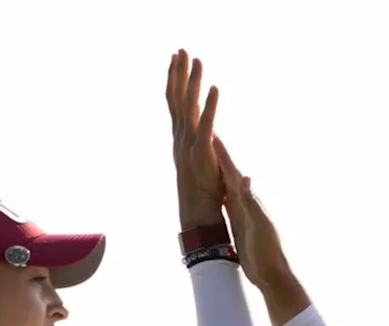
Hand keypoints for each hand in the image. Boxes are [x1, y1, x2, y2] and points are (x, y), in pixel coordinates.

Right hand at [166, 50, 224, 229]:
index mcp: (180, 136)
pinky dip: (210, 105)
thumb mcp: (199, 158)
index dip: (173, 79)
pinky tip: (215, 87)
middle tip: (181, 49)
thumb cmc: (201, 188)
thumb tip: (203, 128)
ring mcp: (190, 143)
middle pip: (177, 98)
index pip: (174, 102)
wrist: (197, 212)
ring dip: (192, 81)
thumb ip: (199, 141)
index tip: (174, 59)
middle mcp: (181, 136)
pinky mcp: (203, 152)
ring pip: (188, 106)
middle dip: (178, 72)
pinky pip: (207, 124)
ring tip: (195, 59)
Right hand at [213, 136, 294, 289]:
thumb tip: (246, 177)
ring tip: (207, 158)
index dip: (222, 155)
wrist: (272, 274)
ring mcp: (241, 213)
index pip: (232, 173)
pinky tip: (213, 190)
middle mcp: (245, 203)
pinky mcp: (238, 224)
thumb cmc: (267, 251)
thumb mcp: (259, 225)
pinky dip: (216, 193)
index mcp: (248, 201)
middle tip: (206, 138)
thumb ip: (251, 202)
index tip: (211, 134)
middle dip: (217, 158)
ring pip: (224, 187)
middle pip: (227, 175)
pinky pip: (224, 204)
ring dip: (216, 173)